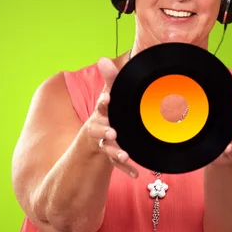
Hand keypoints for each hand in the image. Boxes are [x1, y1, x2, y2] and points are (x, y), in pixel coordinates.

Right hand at [84, 57, 138, 177]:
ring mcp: (105, 142)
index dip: (103, 103)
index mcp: (101, 111)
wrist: (96, 134)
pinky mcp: (111, 154)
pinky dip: (126, 168)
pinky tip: (135, 173)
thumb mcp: (109, 94)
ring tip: (125, 154)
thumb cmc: (108, 110)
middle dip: (105, 130)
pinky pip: (117, 163)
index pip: (101, 105)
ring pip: (108, 147)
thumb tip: (102, 58)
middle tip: (114, 131)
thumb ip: (110, 78)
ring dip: (115, 151)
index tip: (107, 100)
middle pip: (100, 129)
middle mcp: (100, 127)